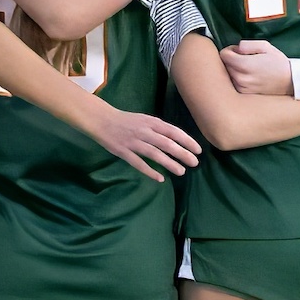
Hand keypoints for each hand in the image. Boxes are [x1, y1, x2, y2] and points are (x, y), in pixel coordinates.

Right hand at [85, 107, 201, 181]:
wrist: (101, 120)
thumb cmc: (126, 121)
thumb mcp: (145, 120)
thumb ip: (159, 129)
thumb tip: (177, 141)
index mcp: (151, 122)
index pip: (173, 131)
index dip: (187, 141)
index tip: (198, 150)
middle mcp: (144, 131)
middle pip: (166, 143)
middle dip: (182, 153)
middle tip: (195, 163)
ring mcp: (133, 142)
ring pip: (154, 153)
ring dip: (169, 163)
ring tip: (181, 172)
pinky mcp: (123, 151)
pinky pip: (138, 163)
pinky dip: (149, 171)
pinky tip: (160, 179)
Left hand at [221, 40, 292, 96]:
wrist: (290, 81)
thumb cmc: (279, 62)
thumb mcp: (265, 46)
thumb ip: (247, 45)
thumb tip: (236, 49)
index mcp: (245, 64)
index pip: (223, 55)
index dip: (229, 50)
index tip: (237, 50)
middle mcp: (241, 78)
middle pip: (225, 65)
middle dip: (232, 59)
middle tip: (244, 58)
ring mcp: (243, 87)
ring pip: (229, 75)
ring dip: (234, 69)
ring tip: (248, 68)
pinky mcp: (245, 93)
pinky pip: (234, 83)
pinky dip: (238, 78)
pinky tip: (249, 76)